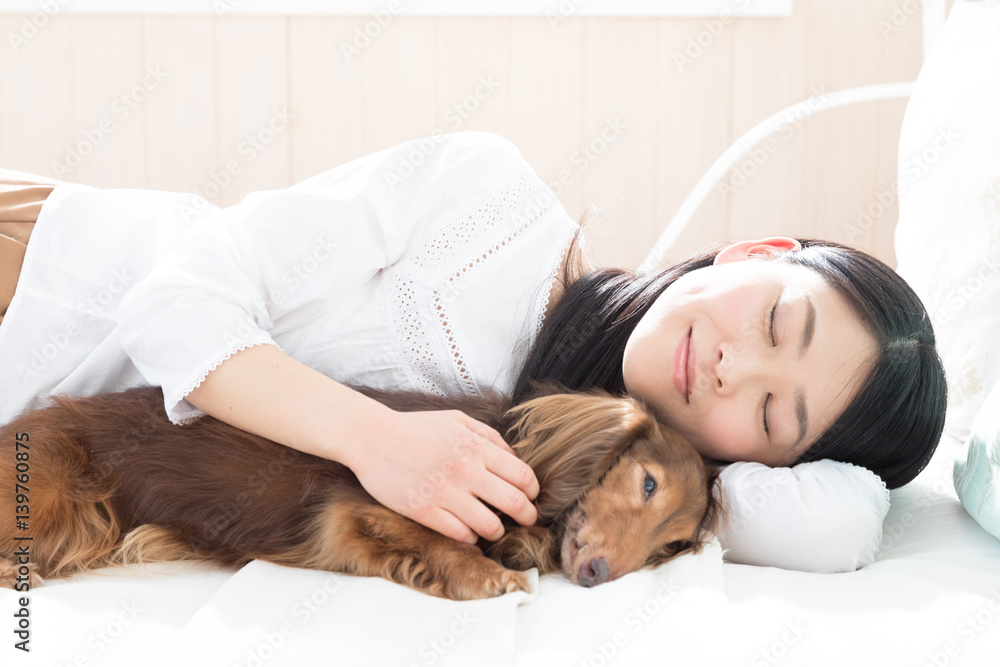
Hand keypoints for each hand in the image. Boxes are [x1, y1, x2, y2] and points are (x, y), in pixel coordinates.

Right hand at [352, 409, 539, 543]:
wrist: (371, 438)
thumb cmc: (416, 428)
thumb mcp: (457, 420)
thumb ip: (489, 437)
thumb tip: (515, 457)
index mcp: (476, 447)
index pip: (523, 476)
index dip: (533, 491)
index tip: (531, 497)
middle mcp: (466, 471)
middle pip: (514, 503)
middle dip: (527, 516)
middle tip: (527, 519)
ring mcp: (445, 493)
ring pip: (490, 525)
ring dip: (497, 530)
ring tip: (493, 527)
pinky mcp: (425, 511)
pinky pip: (460, 534)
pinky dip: (470, 537)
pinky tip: (468, 530)